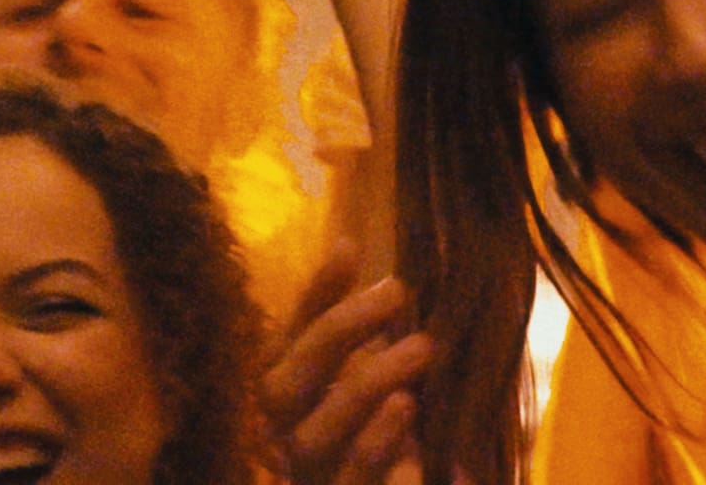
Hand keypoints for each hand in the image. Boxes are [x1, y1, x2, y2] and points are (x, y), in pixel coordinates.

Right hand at [261, 247, 428, 484]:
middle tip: (395, 290)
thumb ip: (355, 324)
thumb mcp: (370, 367)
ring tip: (422, 345)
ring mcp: (310, 478)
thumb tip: (344, 245)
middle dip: (338, 332)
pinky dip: (377, 438)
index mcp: (288, 398)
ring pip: (315, 436)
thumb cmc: (386, 428)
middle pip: (285, 389)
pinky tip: (406, 404)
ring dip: (366, 382)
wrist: (402, 482)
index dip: (313, 296)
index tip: (349, 248)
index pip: (286, 340)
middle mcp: (284, 440)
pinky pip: (353, 476)